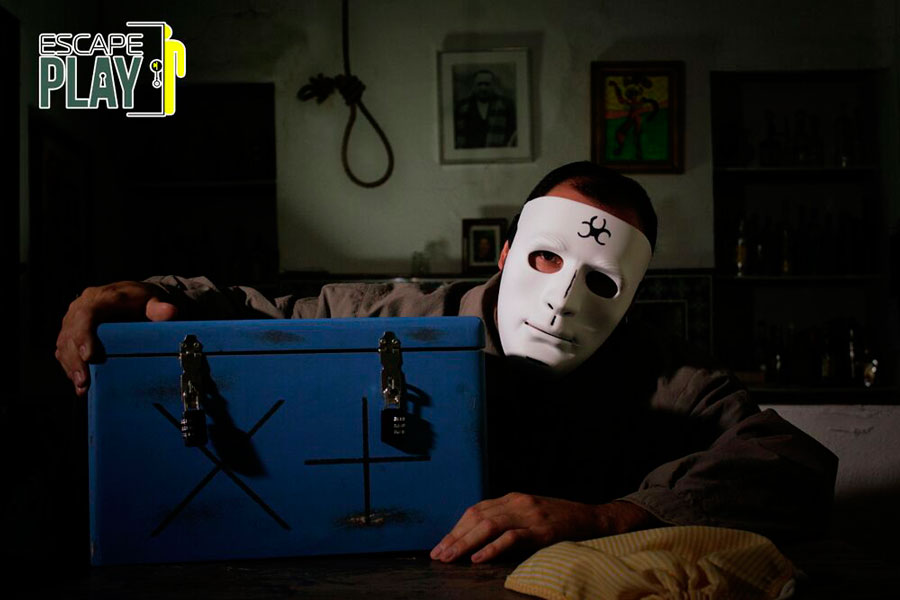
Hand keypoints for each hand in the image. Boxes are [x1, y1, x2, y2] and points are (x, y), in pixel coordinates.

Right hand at [55, 281, 177, 395]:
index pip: (86, 314)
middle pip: (71, 333)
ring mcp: (73, 320)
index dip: (84, 335)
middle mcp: (81, 307)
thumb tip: (170, 312)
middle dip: (76, 359)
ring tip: (82, 387)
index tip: (89, 355)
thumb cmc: (142, 301)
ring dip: (71, 367)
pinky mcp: (71, 333)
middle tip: (84, 381)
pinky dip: (70, 367)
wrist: (132, 298)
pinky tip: (79, 385)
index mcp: (101, 297)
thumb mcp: (153, 301)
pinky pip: (64, 350)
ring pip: (64, 344)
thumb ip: (159, 308)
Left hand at [430, 493, 657, 563]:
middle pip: (477, 517)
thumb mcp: (529, 515)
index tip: (441, 545)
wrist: (593, 519)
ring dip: (466, 543)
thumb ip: (507, 521)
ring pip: (489, 525)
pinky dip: (492, 548)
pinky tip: (478, 558)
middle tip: (438, 555)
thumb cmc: (559, 521)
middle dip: (454, 537)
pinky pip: (512, 538)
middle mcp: (517, 502)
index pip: (475, 510)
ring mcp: (529, 515)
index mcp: (512, 498)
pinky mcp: (541, 530)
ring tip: (451, 558)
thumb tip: (476, 538)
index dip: (456, 528)